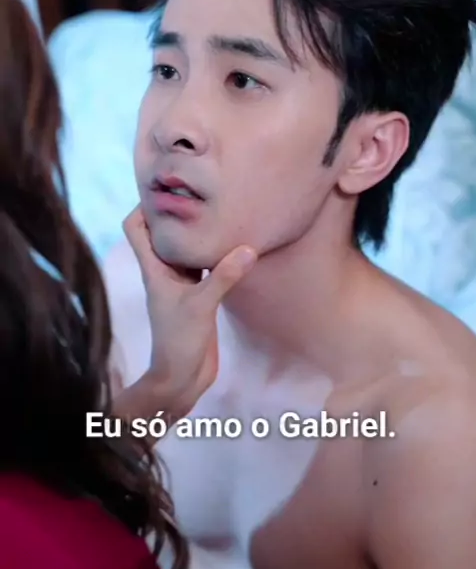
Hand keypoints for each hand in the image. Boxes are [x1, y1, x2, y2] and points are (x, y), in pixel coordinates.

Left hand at [122, 205, 256, 420]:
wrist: (181, 379)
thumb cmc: (179, 342)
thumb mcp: (201, 305)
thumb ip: (224, 276)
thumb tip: (248, 247)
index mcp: (153, 269)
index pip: (135, 227)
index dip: (144, 205)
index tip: (167, 189)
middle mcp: (163, 272)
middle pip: (160, 232)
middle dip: (174, 212)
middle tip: (198, 192)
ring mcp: (180, 284)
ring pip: (183, 248)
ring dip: (196, 232)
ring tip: (216, 211)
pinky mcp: (198, 296)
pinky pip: (204, 266)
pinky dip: (214, 253)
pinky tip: (231, 245)